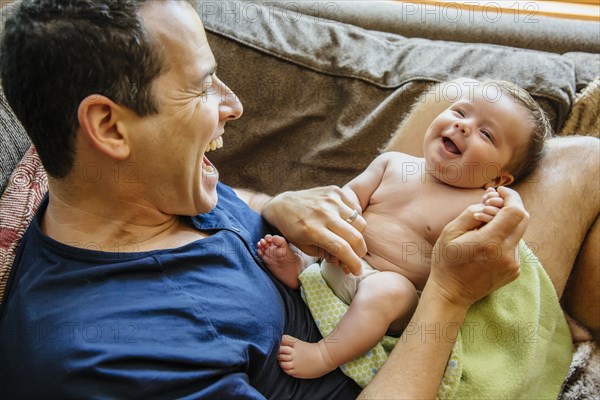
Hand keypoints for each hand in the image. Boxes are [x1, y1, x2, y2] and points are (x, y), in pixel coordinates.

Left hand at [261, 186, 366, 274]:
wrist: (283, 205)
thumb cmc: (293, 230)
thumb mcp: (306, 248)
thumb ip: (328, 255)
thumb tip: (348, 262)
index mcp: (313, 230)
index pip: (342, 248)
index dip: (353, 263)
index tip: (357, 271)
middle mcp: (323, 213)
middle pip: (355, 236)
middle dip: (360, 252)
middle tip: (356, 257)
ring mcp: (330, 200)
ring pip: (359, 222)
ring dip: (358, 235)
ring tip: (349, 240)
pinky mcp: (334, 191)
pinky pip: (355, 209)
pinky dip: (353, 220)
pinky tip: (344, 224)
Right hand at [429, 186, 527, 307]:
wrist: (452, 293)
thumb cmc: (447, 261)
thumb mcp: (450, 232)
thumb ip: (472, 213)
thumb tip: (490, 201)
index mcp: (490, 242)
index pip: (515, 211)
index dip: (511, 196)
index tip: (499, 191)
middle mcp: (507, 254)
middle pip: (523, 219)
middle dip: (510, 206)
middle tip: (493, 203)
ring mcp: (513, 264)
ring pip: (518, 232)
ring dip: (505, 224)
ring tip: (484, 227)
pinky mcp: (514, 271)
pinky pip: (515, 246)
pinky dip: (504, 238)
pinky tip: (486, 245)